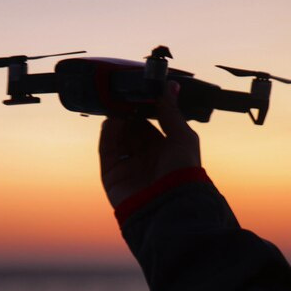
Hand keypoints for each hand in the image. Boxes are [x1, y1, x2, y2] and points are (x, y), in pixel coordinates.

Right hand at [99, 81, 200, 207]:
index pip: (150, 125)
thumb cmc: (183, 172)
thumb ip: (171, 111)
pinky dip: (107, 135)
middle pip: (131, 131)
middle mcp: (146, 159)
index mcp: (165, 151)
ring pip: (117, 139)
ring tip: (115, 105)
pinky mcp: (112, 176)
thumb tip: (170, 85)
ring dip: (116, 122)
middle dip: (127, 113)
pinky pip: (107, 152)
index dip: (143, 109)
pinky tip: (110, 120)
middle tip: (122, 95)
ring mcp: (129, 167)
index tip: (138, 92)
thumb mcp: (182, 136)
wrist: (168, 205)